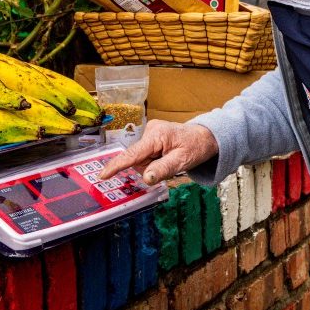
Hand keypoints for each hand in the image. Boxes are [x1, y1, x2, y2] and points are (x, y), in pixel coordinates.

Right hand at [98, 120, 218, 184]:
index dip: (117, 165)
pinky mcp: (152, 136)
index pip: (133, 154)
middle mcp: (150, 131)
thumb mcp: (182, 161)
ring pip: (141, 159)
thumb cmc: (196, 147)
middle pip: (137, 159)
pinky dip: (154, 160)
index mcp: (157, 136)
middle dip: (149, 168)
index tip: (103, 175)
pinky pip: (145, 155)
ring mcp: (150, 133)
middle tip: (169, 166)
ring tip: (170, 160)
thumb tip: (146, 178)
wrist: (206, 136)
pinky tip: (166, 157)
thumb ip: (163, 169)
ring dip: (152, 165)